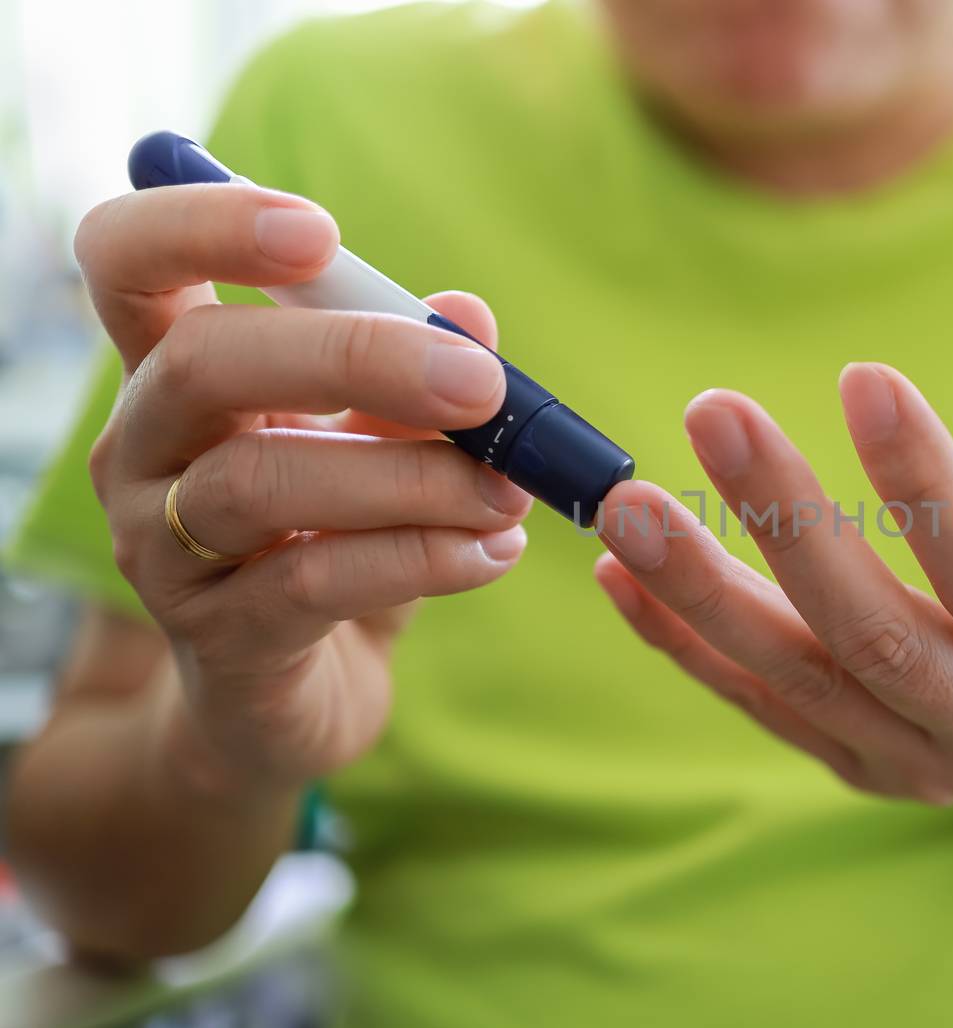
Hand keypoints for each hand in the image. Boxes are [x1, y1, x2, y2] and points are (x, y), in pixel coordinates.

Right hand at [75, 183, 530, 793]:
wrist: (292, 701)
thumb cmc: (335, 545)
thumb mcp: (381, 450)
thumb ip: (416, 382)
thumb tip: (471, 312)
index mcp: (176, 373)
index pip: (128, 261)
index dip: (204, 225)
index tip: (321, 231)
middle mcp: (144, 450)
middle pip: (203, 362)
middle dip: (356, 357)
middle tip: (483, 384)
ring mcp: (162, 550)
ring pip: (262, 484)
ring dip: (411, 479)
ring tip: (507, 493)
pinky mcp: (215, 639)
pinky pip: (311, 583)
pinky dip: (420, 559)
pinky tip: (493, 552)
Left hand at [594, 338, 952, 822]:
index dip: (929, 486)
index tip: (863, 376)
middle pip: (877, 636)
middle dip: (789, 525)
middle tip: (713, 411)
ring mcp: (912, 759)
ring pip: (796, 678)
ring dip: (703, 591)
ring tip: (626, 504)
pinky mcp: (849, 764)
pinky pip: (755, 703)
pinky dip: (681, 642)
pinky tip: (618, 573)